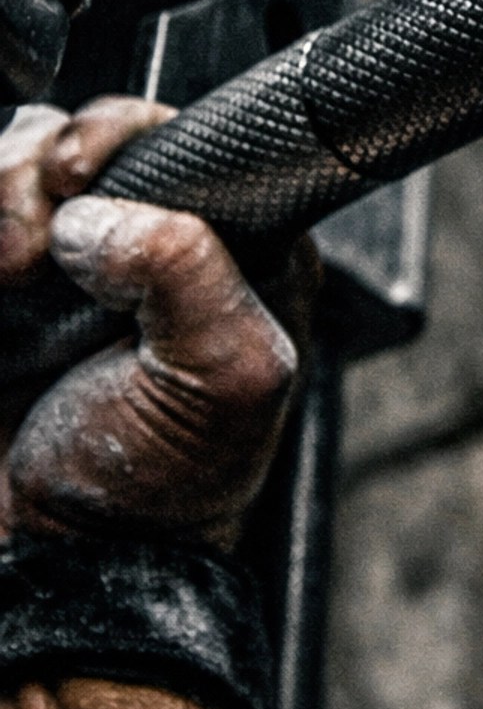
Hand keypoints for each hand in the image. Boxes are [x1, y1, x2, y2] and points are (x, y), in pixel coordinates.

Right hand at [0, 96, 312, 549]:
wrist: (57, 572)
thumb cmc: (155, 495)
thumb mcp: (220, 380)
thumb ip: (189, 272)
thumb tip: (105, 214)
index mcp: (233, 251)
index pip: (183, 140)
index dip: (125, 137)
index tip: (80, 174)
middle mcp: (151, 242)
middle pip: (87, 137)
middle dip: (43, 168)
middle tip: (29, 248)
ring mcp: (68, 264)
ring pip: (21, 160)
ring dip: (0, 195)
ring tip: (2, 275)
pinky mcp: (5, 289)